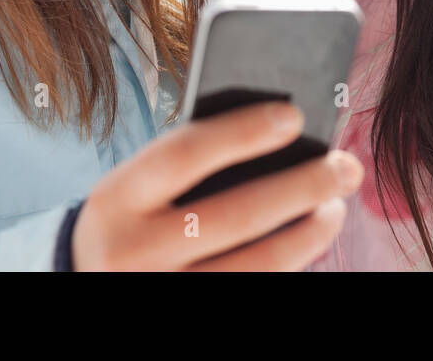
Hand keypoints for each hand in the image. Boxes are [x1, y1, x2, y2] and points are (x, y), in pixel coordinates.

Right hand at [71, 101, 362, 269]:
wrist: (86, 281)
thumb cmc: (133, 215)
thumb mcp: (138, 185)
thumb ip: (188, 161)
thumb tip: (280, 134)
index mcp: (117, 198)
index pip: (185, 153)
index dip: (243, 131)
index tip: (295, 114)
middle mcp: (133, 253)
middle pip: (237, 215)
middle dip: (303, 186)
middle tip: (346, 165)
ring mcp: (163, 292)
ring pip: (258, 265)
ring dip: (309, 234)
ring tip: (335, 206)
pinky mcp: (189, 319)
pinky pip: (255, 290)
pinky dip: (290, 265)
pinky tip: (309, 242)